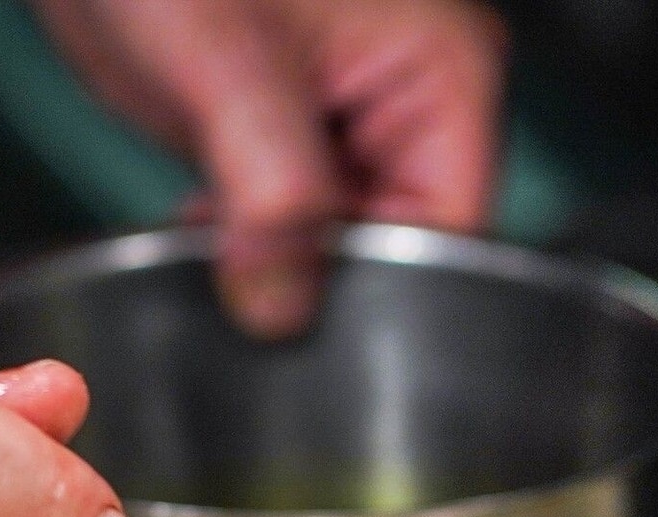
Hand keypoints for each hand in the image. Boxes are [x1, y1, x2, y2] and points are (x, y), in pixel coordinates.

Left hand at [36, 0, 505, 335]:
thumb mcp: (225, 68)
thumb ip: (271, 193)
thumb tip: (284, 307)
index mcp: (445, 68)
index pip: (454, 232)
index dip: (383, 286)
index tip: (305, 305)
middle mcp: (414, 94)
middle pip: (403, 244)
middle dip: (324, 275)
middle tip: (243, 265)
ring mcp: (356, 113)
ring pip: (344, 240)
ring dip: (281, 258)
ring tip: (216, 222)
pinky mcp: (296, 130)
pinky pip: (298, 218)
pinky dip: (252, 237)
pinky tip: (203, 216)